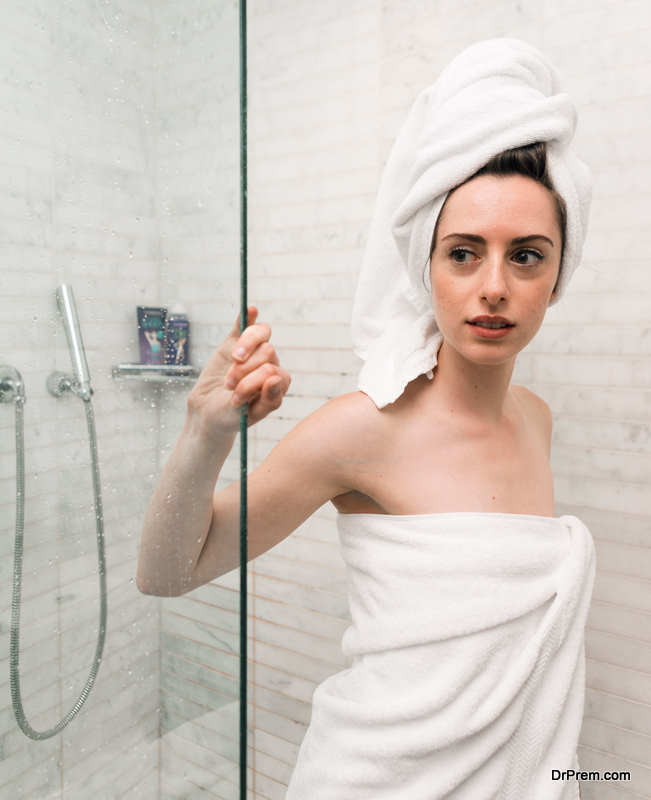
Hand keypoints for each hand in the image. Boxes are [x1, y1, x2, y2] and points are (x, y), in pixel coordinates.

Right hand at [186, 305, 290, 437]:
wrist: (207, 412)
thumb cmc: (231, 417)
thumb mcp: (249, 416)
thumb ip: (269, 401)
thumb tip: (275, 378)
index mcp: (278, 382)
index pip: (274, 371)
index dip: (254, 382)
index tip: (236, 397)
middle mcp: (270, 364)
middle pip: (268, 351)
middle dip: (245, 369)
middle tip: (228, 385)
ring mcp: (253, 351)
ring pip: (261, 334)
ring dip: (244, 348)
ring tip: (231, 364)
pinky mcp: (235, 342)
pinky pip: (245, 324)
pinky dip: (248, 316)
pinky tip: (250, 310)